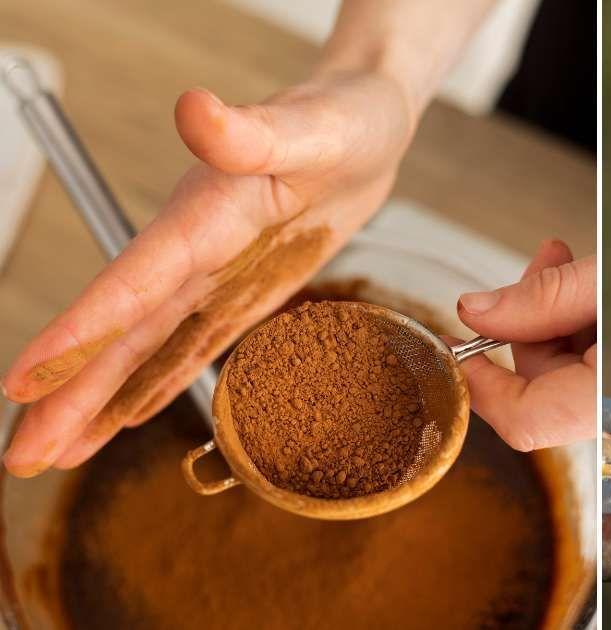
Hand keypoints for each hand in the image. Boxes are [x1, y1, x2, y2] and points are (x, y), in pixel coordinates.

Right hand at [2, 70, 413, 475]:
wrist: (368, 125)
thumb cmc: (345, 120)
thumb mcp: (315, 128)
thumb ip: (254, 132)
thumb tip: (196, 109)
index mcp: (204, 214)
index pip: (132, 281)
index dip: (79, 334)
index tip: (24, 382)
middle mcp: (196, 250)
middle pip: (124, 330)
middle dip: (71, 393)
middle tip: (20, 455)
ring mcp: (216, 275)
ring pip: (147, 347)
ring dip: (98, 400)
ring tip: (47, 453)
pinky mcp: (245, 293)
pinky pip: (193, 346)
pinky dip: (156, 385)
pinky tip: (122, 420)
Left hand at [456, 240, 595, 450]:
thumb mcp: (605, 284)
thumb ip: (543, 299)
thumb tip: (476, 310)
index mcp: (606, 404)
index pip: (521, 419)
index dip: (478, 384)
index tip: (452, 346)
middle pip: (542, 386)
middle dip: (527, 323)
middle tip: (540, 267)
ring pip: (564, 371)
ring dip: (553, 315)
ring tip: (564, 261)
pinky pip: (588, 365)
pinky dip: (578, 323)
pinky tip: (583, 282)